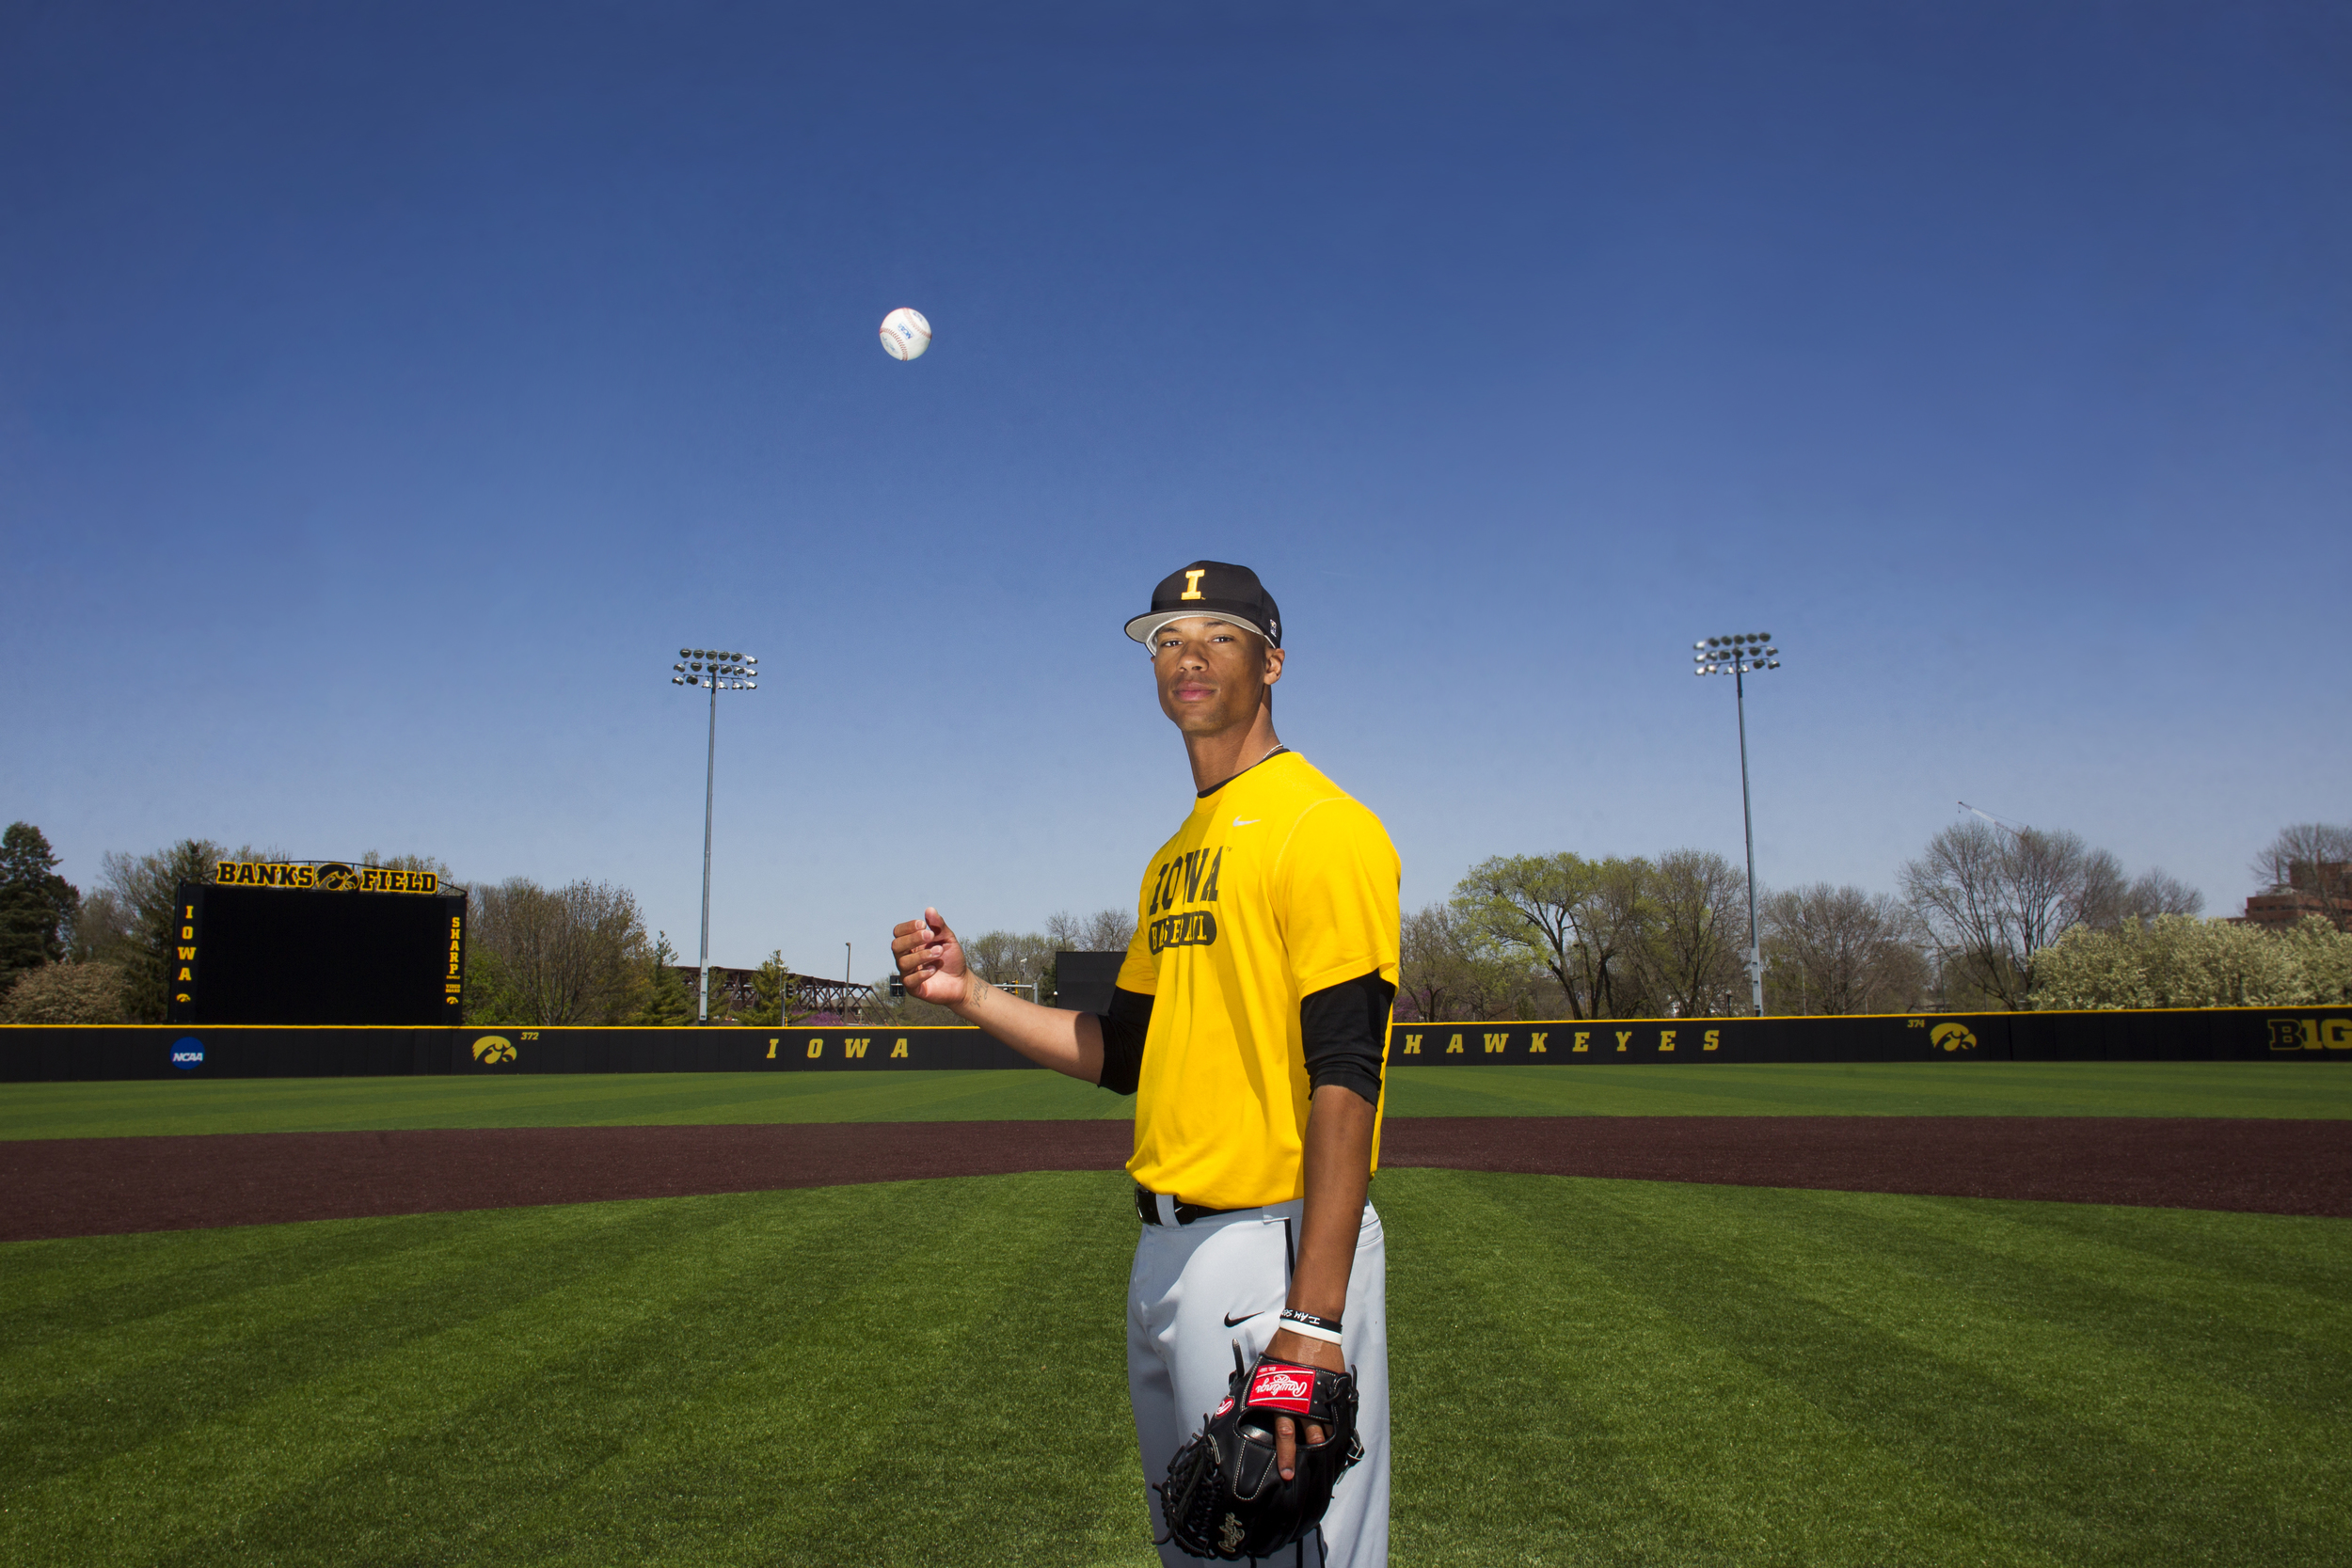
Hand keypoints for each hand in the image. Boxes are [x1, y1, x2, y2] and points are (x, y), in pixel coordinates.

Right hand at [890, 908, 975, 1007]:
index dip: (908, 927)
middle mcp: (906, 957)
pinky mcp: (914, 988)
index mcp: (911, 944)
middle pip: (896, 946)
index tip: (923, 924)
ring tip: (939, 952)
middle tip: (931, 936)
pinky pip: (909, 980)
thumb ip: (938, 926)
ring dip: (922, 955)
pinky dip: (922, 973)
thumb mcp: (948, 938)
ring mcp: (908, 973)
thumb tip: (929, 909)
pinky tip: (934, 969)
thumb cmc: (952, 958)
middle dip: (913, 939)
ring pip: (903, 962)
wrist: (962, 981)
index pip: (898, 932)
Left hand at [1264, 1326, 1343, 1480]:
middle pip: (1310, 1437)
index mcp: (1286, 1399)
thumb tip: (1247, 1401)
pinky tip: (1338, 1438)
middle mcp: (1306, 1402)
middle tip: (1308, 1475)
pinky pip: (1338, 1413)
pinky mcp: (1335, 1389)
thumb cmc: (1283, 1348)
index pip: (1285, 1433)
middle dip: (1310, 1458)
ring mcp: (1323, 1396)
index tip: (1286, 1473)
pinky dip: (1338, 1426)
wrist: (1309, 1329)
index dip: (1286, 1455)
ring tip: (1326, 1461)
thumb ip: (1263, 1389)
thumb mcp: (1267, 1370)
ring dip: (1326, 1445)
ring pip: (1327, 1428)